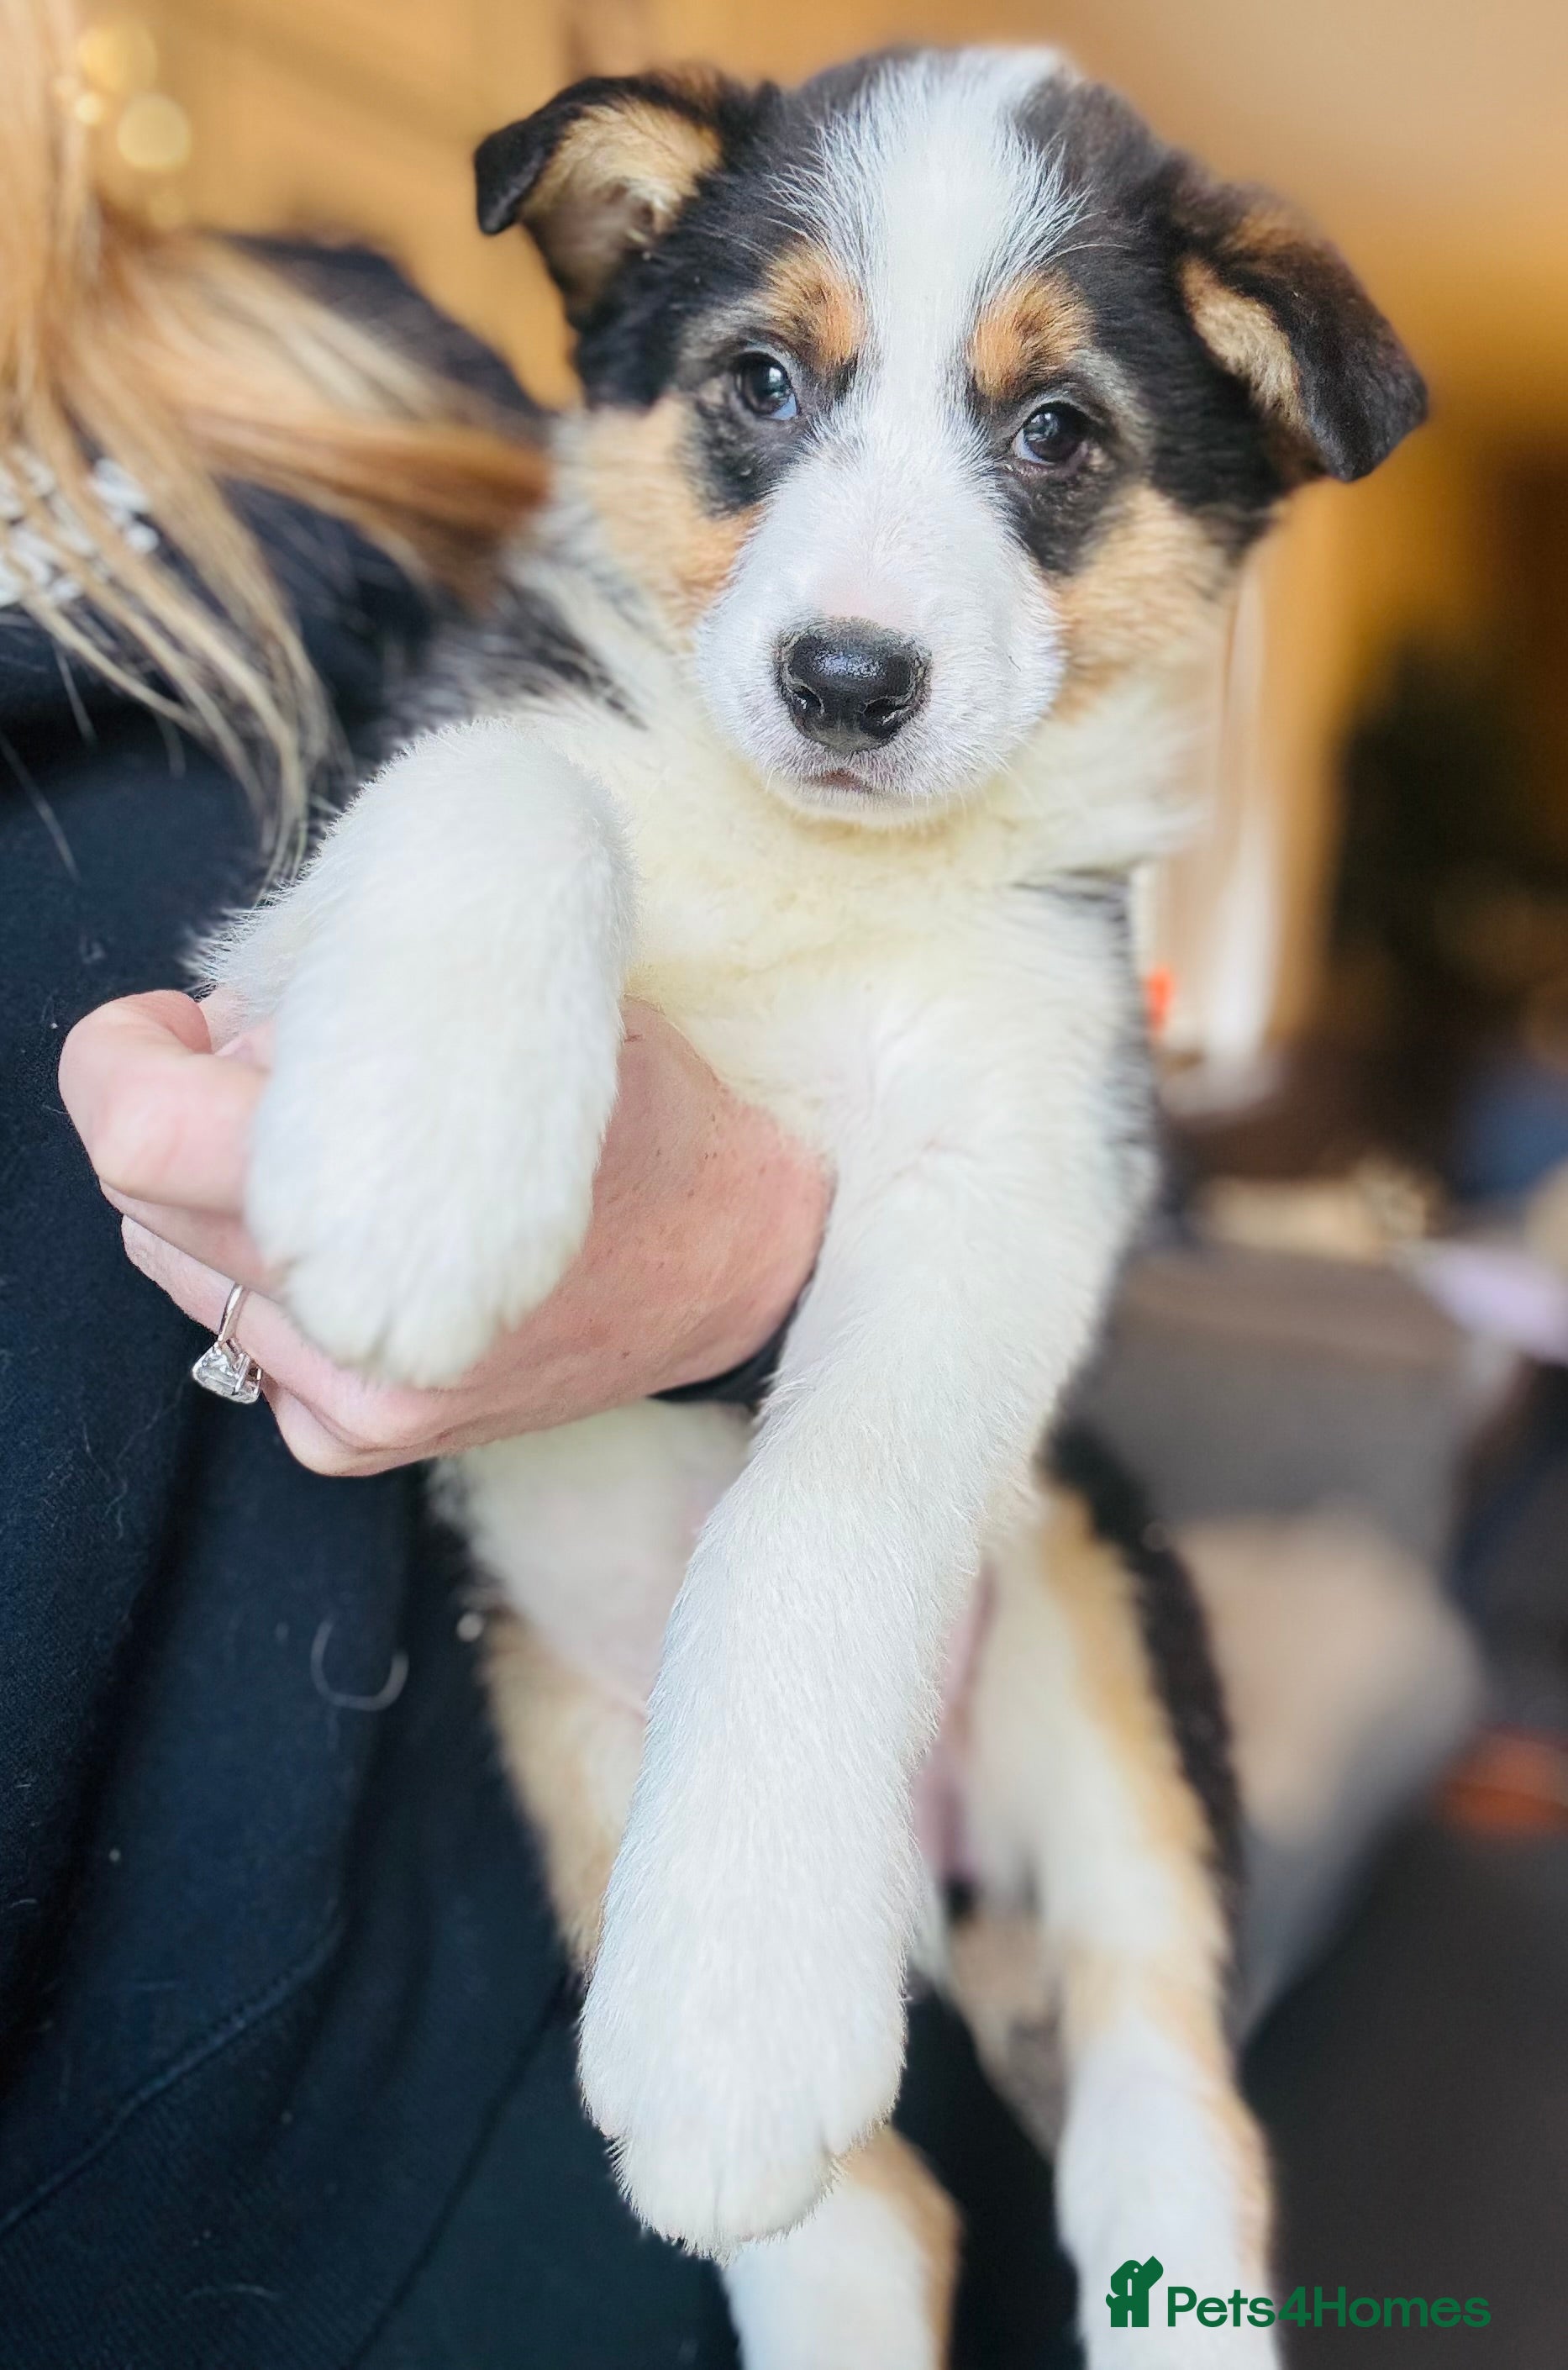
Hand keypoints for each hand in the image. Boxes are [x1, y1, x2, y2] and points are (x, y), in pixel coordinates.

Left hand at [60, 990, 825, 1473]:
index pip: (136, 1136)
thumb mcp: (527, 1004)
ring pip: (178, 1267)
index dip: (120, 1056)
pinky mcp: (369, 1439)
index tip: (172, 1020)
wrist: (746, 1261)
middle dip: (180, 1113)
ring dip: (222, 1199)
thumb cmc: (640, 1111)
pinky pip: (240, 1344)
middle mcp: (354, 1321)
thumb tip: (219, 1029)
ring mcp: (361, 1393)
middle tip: (273, 1064)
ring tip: (339, 1157)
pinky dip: (268, 1285)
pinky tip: (361, 1249)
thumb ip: (361, 1002)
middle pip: (140, 1197)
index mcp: (388, 1199)